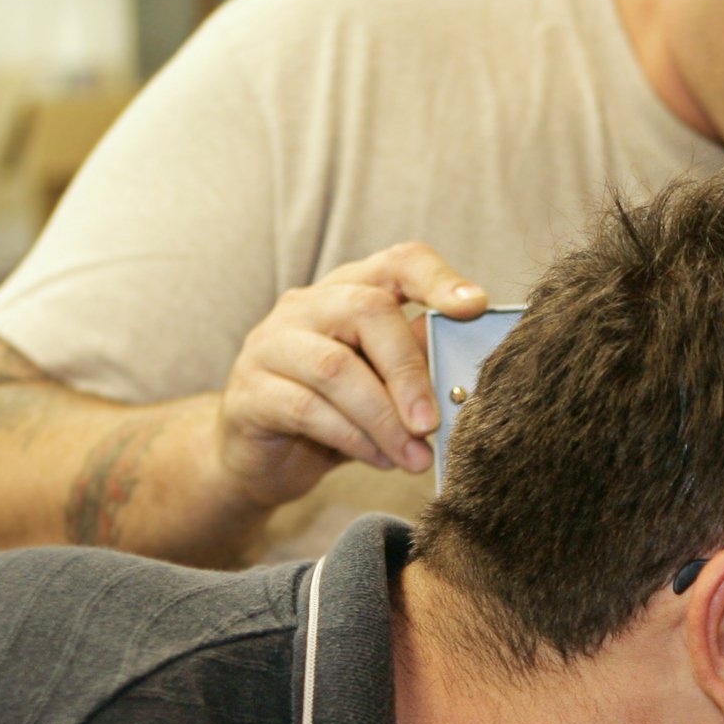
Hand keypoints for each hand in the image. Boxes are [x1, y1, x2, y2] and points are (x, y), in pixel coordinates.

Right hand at [213, 243, 488, 501]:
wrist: (265, 461)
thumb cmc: (338, 415)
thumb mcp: (386, 386)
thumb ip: (419, 364)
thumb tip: (469, 363)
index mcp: (349, 291)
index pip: (399, 262)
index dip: (438, 278)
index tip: (474, 307)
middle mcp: (306, 306)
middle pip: (366, 310)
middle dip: (408, 371)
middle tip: (432, 424)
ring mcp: (271, 345)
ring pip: (335, 368)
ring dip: (383, 418)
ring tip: (414, 456)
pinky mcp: (249, 393)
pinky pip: (307, 409)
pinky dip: (353, 438)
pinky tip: (379, 459)